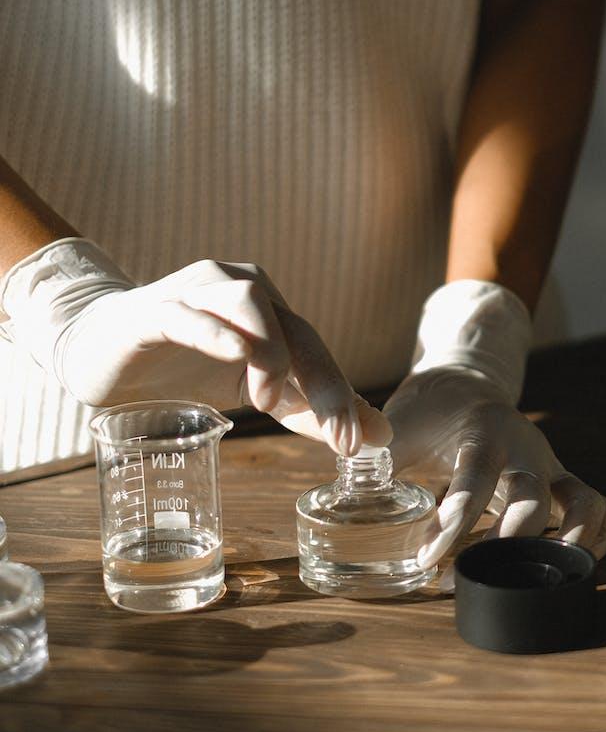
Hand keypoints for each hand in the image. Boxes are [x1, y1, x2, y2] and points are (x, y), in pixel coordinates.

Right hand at [0, 240, 389, 453]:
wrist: (99, 348)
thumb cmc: (182, 367)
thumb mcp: (254, 394)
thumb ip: (310, 412)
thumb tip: (380, 437)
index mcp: (270, 309)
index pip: (315, 348)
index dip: (340, 394)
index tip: (357, 443)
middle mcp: (240, 288)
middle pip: (294, 327)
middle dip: (322, 382)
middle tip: (335, 432)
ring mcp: (195, 294)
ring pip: (249, 304)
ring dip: (270, 352)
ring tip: (269, 400)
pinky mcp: (153, 311)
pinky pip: (188, 314)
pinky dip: (215, 331)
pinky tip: (235, 355)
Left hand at [384, 366, 605, 578]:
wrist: (463, 386)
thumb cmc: (426, 414)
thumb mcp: (398, 429)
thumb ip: (376, 462)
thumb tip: (345, 503)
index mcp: (483, 429)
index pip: (475, 474)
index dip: (455, 519)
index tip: (428, 558)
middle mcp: (524, 446)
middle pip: (532, 495)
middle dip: (506, 543)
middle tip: (467, 579)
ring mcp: (548, 465)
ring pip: (581, 501)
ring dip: (567, 544)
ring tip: (535, 583)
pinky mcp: (559, 483)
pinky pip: (594, 508)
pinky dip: (592, 539)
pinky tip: (562, 569)